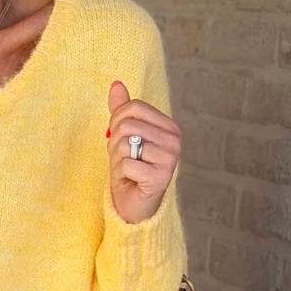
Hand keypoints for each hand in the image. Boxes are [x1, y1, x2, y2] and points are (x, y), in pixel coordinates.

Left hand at [107, 79, 180, 224]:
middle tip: (124, 159)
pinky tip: (131, 181)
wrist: (133, 206)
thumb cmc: (131, 169)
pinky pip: (127, 164)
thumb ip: (122, 110)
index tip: (121, 139)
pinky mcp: (161, 178)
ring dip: (118, 160)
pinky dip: (121, 174)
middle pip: (128, 125)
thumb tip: (116, 84)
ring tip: (128, 170)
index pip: (134, 107)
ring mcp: (170, 159)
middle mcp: (175, 141)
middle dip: (116, 144)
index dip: (118, 121)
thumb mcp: (124, 136)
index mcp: (169, 127)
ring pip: (125, 144)